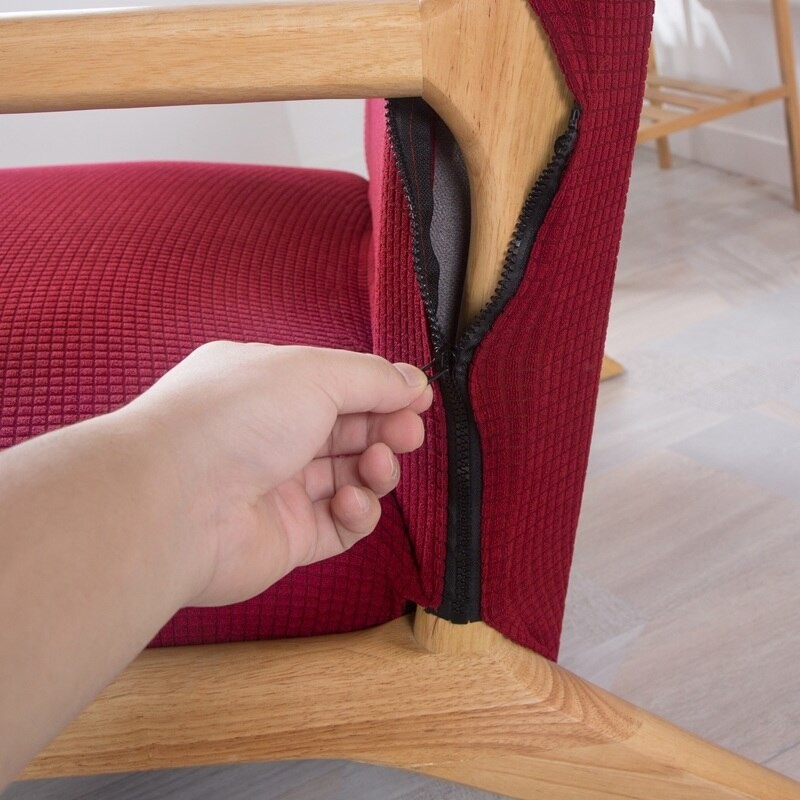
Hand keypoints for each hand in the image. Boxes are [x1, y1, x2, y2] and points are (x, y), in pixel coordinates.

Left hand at [120, 342, 431, 607]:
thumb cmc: (236, 418)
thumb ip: (371, 377)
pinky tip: (349, 501)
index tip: (418, 396)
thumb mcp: (314, 373)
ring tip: (376, 465)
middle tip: (407, 433)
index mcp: (267, 386)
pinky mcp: (288, 537)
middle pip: (348, 431)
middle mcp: (271, 435)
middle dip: (386, 429)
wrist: (176, 499)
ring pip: (350, 477)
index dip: (381, 390)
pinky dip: (357, 513)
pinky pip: (341, 525)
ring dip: (375, 469)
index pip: (338, 385)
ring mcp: (279, 488)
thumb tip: (413, 380)